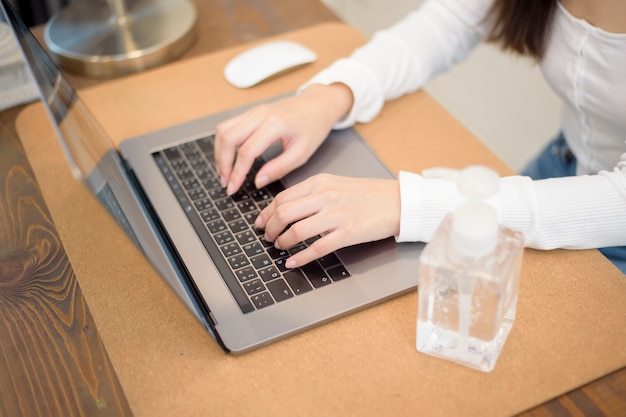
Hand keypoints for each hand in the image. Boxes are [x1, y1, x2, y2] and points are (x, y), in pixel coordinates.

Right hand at [214, 83, 353, 194]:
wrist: (317, 105)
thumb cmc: (313, 127)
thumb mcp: (301, 153)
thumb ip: (279, 168)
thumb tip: (258, 182)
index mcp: (274, 124)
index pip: (246, 152)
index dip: (237, 173)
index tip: (233, 188)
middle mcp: (259, 114)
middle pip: (227, 138)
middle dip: (222, 163)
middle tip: (226, 182)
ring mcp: (253, 111)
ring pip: (222, 130)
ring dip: (219, 152)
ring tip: (224, 172)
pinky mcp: (250, 112)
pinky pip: (228, 126)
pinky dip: (224, 143)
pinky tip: (228, 157)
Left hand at [255, 174, 400, 267]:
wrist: (398, 201)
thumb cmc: (368, 194)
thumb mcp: (336, 184)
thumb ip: (312, 193)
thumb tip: (287, 208)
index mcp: (320, 183)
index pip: (282, 198)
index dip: (266, 213)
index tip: (260, 222)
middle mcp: (325, 196)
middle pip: (284, 213)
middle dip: (270, 229)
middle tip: (267, 238)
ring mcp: (336, 215)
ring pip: (297, 231)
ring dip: (282, 243)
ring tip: (279, 248)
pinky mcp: (348, 233)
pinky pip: (317, 248)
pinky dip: (300, 257)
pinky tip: (292, 262)